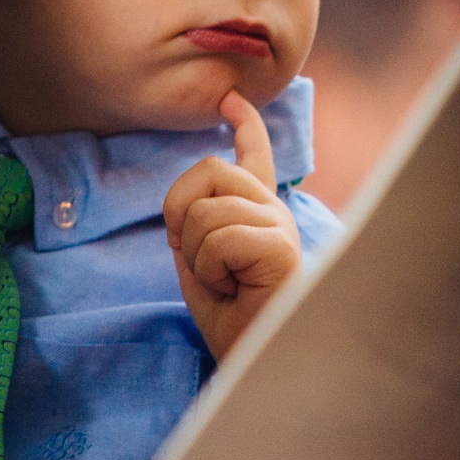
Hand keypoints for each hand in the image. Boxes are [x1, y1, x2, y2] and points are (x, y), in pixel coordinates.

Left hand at [164, 91, 301, 360]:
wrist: (259, 361)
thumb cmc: (234, 322)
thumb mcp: (201, 267)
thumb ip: (197, 228)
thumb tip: (191, 202)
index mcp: (256, 214)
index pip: (253, 156)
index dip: (245, 124)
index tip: (231, 98)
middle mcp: (272, 210)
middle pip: (208, 171)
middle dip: (179, 213)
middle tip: (199, 261)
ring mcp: (278, 224)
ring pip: (205, 210)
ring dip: (196, 256)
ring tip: (223, 283)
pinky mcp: (279, 245)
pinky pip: (218, 238)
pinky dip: (210, 271)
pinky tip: (234, 290)